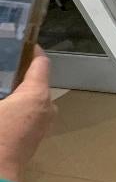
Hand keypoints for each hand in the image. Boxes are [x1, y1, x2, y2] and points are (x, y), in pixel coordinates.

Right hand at [0, 47, 54, 181]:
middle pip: (35, 81)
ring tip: (2, 87)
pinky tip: (1, 108)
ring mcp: (43, 125)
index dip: (31, 50)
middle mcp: (46, 107)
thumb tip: (6, 97)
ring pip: (32, 100)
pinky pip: (28, 115)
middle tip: (3, 65)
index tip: (20, 43)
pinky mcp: (34, 139)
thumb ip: (2, 87)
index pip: (40, 63)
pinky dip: (16, 108)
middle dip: (18, 73)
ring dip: (17, 92)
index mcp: (36, 95)